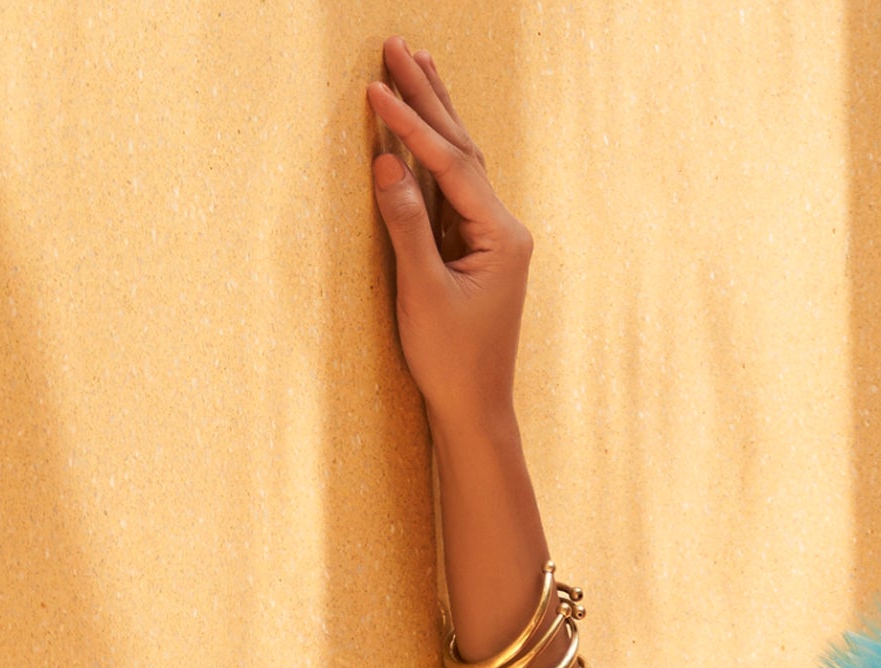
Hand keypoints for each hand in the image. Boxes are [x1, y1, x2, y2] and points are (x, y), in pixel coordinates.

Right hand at [368, 40, 532, 438]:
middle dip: (428, 97)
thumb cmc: (452, 361)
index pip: (451, 164)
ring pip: (463, 160)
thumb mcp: (422, 292)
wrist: (475, 410)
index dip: (411, 124)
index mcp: (501, 237)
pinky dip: (436, 149)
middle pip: (463, 148)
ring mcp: (495, 238)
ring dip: (436, 112)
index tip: (374, 88)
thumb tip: (387, 162)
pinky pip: (456, 185)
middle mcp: (506, 230)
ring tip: (416, 63)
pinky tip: (426, 124)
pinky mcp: (480, 249)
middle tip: (397, 45)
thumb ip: (406, 225)